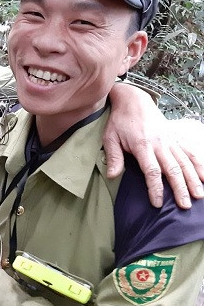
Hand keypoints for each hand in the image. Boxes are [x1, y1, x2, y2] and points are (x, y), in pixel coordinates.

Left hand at [106, 85, 203, 208]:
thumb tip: (112, 176)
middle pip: (173, 169)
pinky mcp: (175, 137)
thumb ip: (114, 157)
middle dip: (180, 189)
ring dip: (193, 179)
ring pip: (184, 162)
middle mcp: (160, 143)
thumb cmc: (120, 121)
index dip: (155, 188)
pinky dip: (199, 163)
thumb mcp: (110, 137)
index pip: (152, 171)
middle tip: (185, 205)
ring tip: (199, 196)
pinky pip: (189, 151)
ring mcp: (170, 140)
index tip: (157, 203)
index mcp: (143, 145)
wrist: (134, 100)